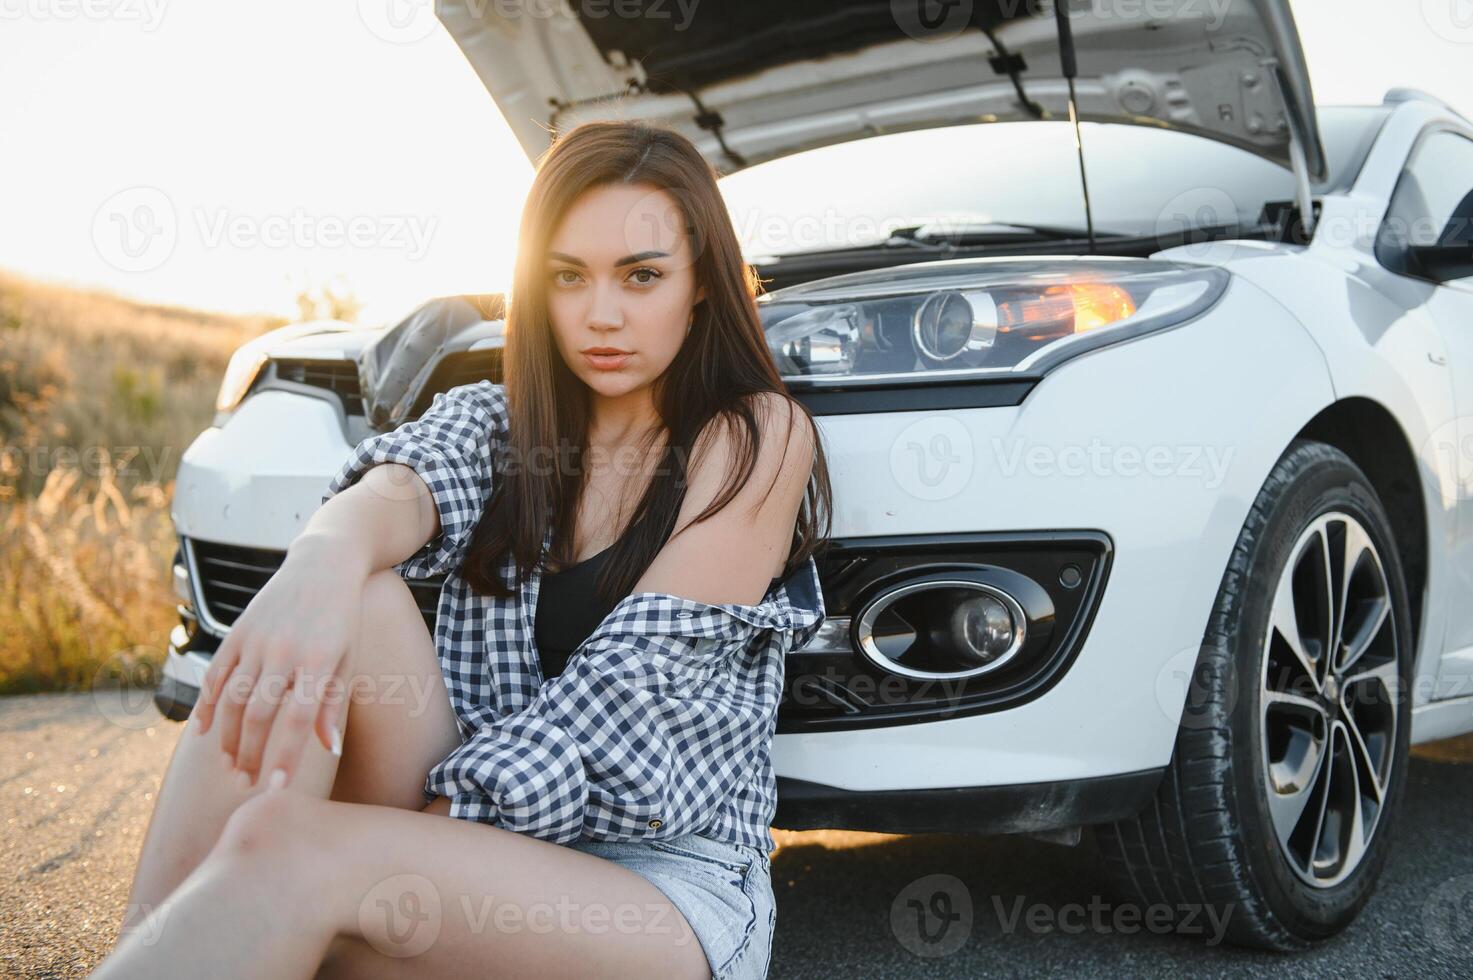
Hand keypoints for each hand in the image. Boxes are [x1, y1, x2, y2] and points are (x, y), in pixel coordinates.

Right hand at [191, 542, 367, 787]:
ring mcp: (257, 640)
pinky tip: (203, 731)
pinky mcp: (237, 630)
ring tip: (230, 766)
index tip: (276, 789)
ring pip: (233, 699)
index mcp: (318, 660)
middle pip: (260, 715)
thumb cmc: (342, 617)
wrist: (323, 565)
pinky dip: (206, 703)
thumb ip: (331, 703)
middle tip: (247, 785)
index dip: (284, 757)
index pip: (297, 720)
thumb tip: (328, 750)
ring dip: (228, 737)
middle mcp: (284, 651)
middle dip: (251, 755)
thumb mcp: (347, 657)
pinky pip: (216, 673)